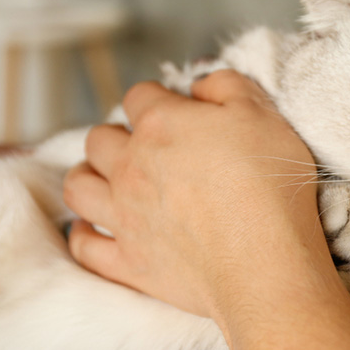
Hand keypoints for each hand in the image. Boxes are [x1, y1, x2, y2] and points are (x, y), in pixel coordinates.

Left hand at [63, 70, 318, 316]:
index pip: (139, 95)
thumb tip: (200, 86)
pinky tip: (98, 229)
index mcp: (161, 124)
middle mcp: (131, 166)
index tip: (177, 111)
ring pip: (78, 186)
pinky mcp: (127, 262)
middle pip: (99, 139)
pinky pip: (84, 246)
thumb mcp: (263, 115)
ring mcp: (123, 216)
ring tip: (111, 181)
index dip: (158, 99)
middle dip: (117, 136)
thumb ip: (227, 86)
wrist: (264, 262)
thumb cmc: (270, 186)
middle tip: (144, 148)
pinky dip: (85, 234)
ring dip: (90, 177)